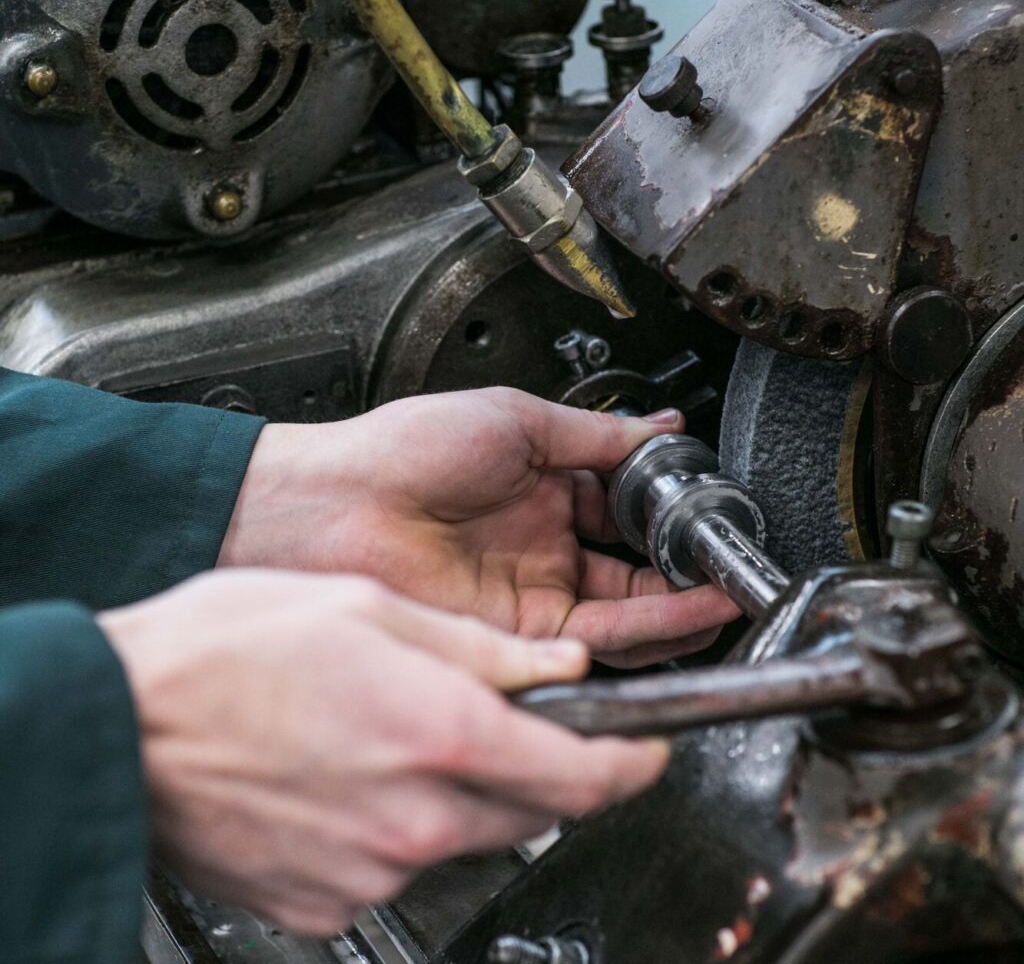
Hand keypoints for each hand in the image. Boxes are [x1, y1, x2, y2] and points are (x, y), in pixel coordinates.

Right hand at [98, 570, 668, 935]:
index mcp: (440, 732)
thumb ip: (480, 648)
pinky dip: (401, 825)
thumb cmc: (226, 652)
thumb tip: (557, 668)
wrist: (122, 720)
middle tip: (506, 721)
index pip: (586, 774)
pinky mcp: (328, 903)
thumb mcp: (369, 610)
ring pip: (467, 836)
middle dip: (543, 769)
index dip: (633, 763)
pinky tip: (353, 774)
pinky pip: (399, 863)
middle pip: (534, 809)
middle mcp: (416, 817)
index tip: (646, 752)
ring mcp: (371, 869)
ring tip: (397, 732)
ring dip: (462, 792)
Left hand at [220, 388, 738, 666]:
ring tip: (725, 596)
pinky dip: (642, 634)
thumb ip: (597, 436)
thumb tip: (662, 429)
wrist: (333, 504)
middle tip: (731, 570)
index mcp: (543, 491)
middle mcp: (541, 547)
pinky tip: (681, 617)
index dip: (669, 518)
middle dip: (686, 574)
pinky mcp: (513, 638)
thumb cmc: (402, 450)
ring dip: (678, 608)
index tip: (708, 517)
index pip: (625, 513)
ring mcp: (529, 595)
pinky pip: (591, 643)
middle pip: (632, 573)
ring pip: (621, 614)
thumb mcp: (516, 420)